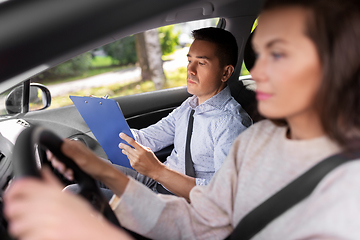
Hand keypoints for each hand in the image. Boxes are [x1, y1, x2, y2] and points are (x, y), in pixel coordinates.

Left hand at [4, 167, 131, 239]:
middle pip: (13, 207)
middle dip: (15, 214)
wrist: (93, 235)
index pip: (21, 185)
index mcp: (51, 192)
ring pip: (16, 225)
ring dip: (22, 229)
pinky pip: (25, 238)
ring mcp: (44, 222)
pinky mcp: (42, 236)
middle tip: (22, 217)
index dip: (11, 191)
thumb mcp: (70, 196)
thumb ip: (52, 183)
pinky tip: (41, 235)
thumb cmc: (83, 218)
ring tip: (34, 228)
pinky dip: (30, 238)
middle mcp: (46, 205)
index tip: (11, 197)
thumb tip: (42, 171)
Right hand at [47, 139, 113, 180]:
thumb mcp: (82, 159)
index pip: (58, 144)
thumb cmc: (96, 166)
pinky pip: (66, 167)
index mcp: (75, 145)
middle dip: (58, 163)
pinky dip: (67, 172)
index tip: (53, 160)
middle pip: (58, 154)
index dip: (53, 152)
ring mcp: (75, 156)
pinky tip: (71, 175)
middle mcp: (74, 149)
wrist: (103, 174)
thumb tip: (60, 144)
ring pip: (62, 162)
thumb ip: (70, 151)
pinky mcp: (76, 163)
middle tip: (63, 169)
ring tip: (69, 173)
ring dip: (63, 169)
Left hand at [119, 133, 164, 179]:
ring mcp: (134, 160)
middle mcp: (137, 155)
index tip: (121, 135)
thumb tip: (132, 144)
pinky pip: (129, 159)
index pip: (131, 141)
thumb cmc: (152, 159)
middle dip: (122, 145)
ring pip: (127, 153)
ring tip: (123, 149)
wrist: (154, 170)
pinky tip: (130, 156)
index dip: (125, 137)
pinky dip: (129, 156)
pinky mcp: (133, 165)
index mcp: (142, 149)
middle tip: (120, 144)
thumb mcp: (148, 150)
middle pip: (127, 148)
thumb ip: (140, 147)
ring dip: (125, 151)